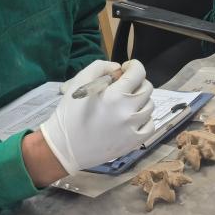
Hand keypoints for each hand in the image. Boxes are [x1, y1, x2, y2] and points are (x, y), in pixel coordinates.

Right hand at [40, 59, 154, 172]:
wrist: (63, 148)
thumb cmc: (69, 114)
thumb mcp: (79, 82)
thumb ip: (100, 67)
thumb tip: (118, 68)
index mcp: (114, 96)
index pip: (138, 72)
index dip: (133, 66)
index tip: (126, 68)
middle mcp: (128, 112)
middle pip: (147, 88)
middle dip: (137, 82)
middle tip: (124, 87)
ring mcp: (132, 129)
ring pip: (150, 106)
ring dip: (141, 100)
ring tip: (126, 103)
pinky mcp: (133, 143)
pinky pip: (150, 125)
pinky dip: (144, 119)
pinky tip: (132, 118)